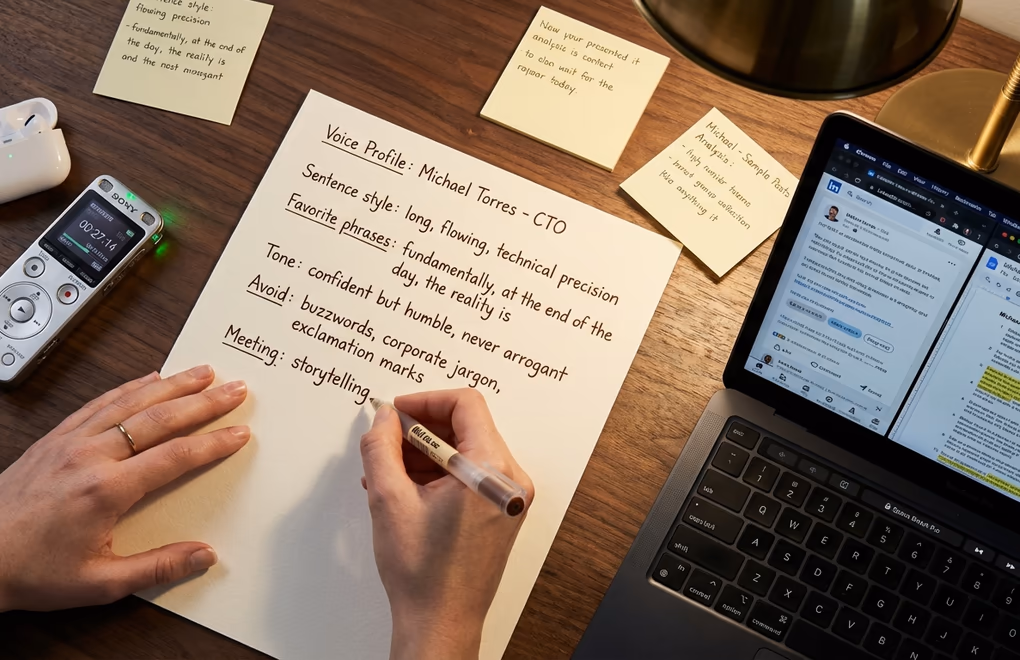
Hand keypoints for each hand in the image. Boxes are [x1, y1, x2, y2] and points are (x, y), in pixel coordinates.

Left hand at [0, 365, 249, 611]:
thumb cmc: (30, 570)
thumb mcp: (99, 582)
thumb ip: (157, 567)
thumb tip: (203, 556)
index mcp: (106, 490)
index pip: (174, 457)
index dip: (212, 444)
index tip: (238, 434)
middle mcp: (90, 456)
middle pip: (159, 419)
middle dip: (203, 402)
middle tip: (234, 389)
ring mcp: (70, 442)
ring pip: (131, 402)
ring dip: (172, 385)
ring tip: (202, 372)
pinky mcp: (54, 438)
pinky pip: (99, 403)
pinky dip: (129, 388)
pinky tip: (148, 379)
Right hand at [360, 389, 534, 659]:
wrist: (440, 624)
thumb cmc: (423, 574)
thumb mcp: (389, 500)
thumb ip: (381, 447)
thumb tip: (384, 417)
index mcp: (492, 470)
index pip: (466, 404)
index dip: (425, 401)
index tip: (396, 412)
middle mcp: (510, 479)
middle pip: (467, 426)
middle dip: (421, 429)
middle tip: (386, 439)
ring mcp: (508, 496)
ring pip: (465, 450)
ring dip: (425, 452)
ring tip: (386, 470)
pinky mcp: (500, 511)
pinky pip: (469, 474)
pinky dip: (437, 473)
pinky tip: (403, 487)